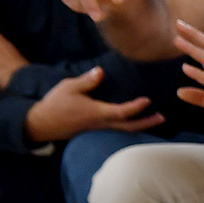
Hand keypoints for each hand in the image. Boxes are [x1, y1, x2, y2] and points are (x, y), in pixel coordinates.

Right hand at [21, 67, 160, 143]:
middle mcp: (100, 123)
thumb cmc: (55, 103)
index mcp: (96, 113)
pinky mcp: (94, 130)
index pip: (121, 112)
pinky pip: (115, 131)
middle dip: (146, 122)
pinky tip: (134, 122)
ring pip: (123, 130)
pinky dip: (128, 127)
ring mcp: (98, 129)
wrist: (41, 123)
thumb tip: (101, 71)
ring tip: (154, 119)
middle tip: (162, 117)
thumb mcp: (69, 87)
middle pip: (128, 126)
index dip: (136, 107)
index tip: (148, 100)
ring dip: (140, 125)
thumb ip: (87, 80)